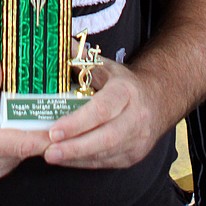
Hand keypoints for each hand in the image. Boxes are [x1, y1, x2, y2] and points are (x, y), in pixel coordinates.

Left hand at [43, 57, 159, 169]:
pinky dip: (82, 162)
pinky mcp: (133, 156)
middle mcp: (136, 118)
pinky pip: (105, 163)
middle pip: (104, 138)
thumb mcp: (105, 67)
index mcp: (126, 92)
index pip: (101, 110)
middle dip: (73, 147)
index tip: (53, 130)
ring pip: (103, 154)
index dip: (77, 122)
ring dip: (74, 157)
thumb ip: (80, 58)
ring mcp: (137, 141)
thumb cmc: (123, 84)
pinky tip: (64, 158)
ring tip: (49, 155)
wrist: (157, 101)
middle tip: (47, 150)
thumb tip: (58, 43)